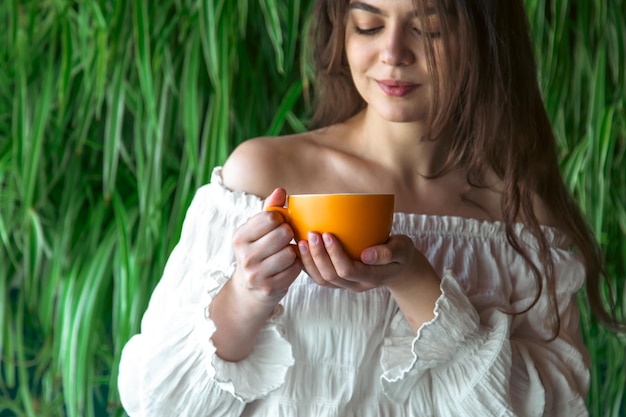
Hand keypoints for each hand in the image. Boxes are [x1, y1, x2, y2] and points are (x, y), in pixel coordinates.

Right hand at [231, 188, 301, 305]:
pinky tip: (287, 267)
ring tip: (285, 255)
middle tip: (284, 241)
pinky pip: (295, 269)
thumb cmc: (258, 252)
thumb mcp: (257, 230)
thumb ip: (270, 209)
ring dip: (293, 252)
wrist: (249, 290)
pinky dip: (295, 266)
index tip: (278, 226)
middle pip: (284, 233)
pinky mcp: (269, 288)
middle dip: (288, 235)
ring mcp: (256, 274)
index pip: (271, 217)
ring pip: (291, 252)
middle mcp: (244, 255)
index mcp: (239, 237)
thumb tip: (281, 191)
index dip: (281, 220)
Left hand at [298, 232, 429, 291]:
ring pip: (321, 279)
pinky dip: (307, 264)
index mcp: (371, 277)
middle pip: (330, 276)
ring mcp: (345, 284)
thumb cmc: (400, 253)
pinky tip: (301, 249)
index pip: (348, 270)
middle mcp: (356, 285)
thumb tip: (366, 255)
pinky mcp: (338, 280)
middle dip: (318, 256)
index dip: (334, 254)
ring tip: (301, 242)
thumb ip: (388, 252)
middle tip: (311, 234)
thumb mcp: (403, 249)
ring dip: (309, 262)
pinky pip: (318, 277)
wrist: (399, 266)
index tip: (327, 233)